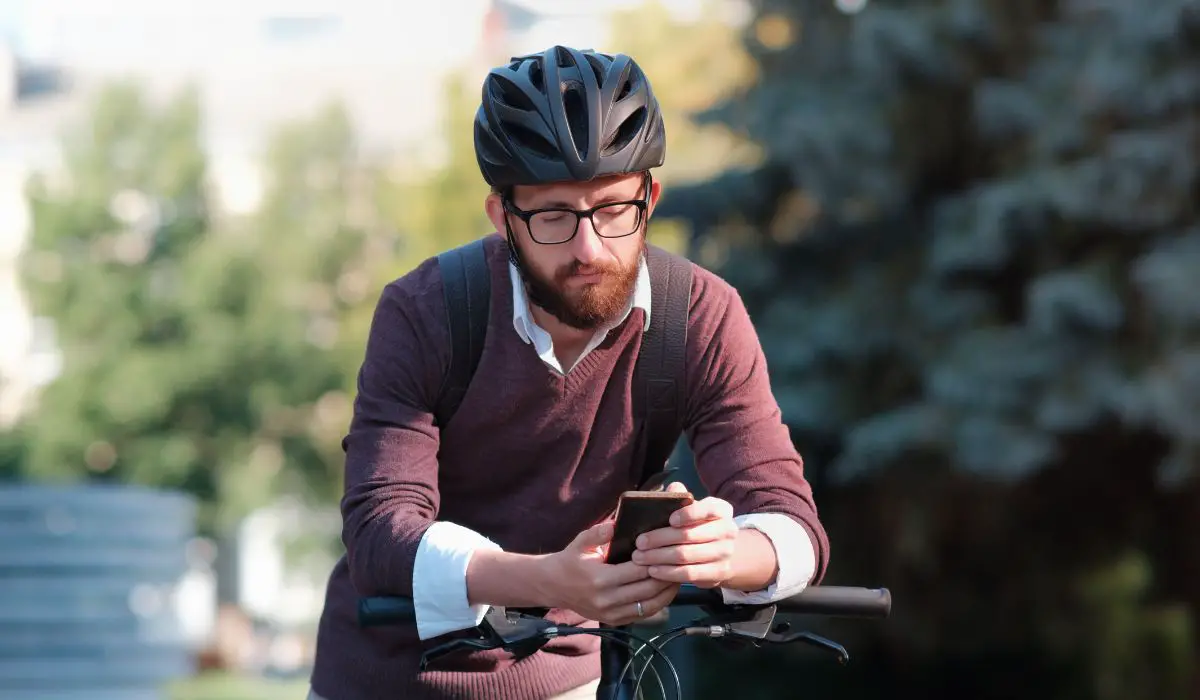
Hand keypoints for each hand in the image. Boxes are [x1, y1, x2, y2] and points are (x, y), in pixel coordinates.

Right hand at [538, 520, 679, 625]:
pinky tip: (666, 591)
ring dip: (667, 592)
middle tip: (681, 562)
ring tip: (679, 576)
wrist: (553, 586)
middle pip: (648, 589)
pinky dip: (658, 604)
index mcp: (600, 579)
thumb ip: (598, 532)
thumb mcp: (580, 542)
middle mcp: (607, 600)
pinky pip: (642, 615)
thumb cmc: (570, 560)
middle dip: (667, 576)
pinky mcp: (614, 621)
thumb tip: (617, 523)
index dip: (656, 561)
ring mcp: (611, 614)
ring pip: (649, 605)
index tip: (669, 550)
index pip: (637, 571)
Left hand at [632, 482, 739, 588]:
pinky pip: (689, 574)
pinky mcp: (719, 573)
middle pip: (689, 535)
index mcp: (722, 510)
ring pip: (686, 556)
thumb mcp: (693, 509)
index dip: (688, 514)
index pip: (708, 509)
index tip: (670, 520)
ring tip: (640, 558)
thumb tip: (673, 488)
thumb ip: (681, 498)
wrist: (722, 552)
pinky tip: (653, 571)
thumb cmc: (699, 525)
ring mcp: (725, 553)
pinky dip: (668, 573)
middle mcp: (728, 530)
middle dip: (659, 539)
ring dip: (659, 557)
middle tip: (639, 543)